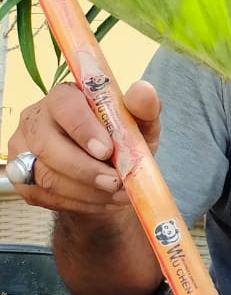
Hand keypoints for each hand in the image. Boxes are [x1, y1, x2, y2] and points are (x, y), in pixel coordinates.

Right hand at [6, 80, 159, 212]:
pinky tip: (104, 201)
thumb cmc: (122, 140)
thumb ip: (144, 107)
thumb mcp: (141, 124)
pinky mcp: (23, 180)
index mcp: (64, 97)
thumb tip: (143, 90)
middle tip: (116, 182)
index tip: (107, 151)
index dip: (84, 129)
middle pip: (47, 146)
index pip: (64, 107)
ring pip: (46, 176)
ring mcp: (23, 150)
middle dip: (85, 169)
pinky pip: (47, 196)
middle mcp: (36, 120)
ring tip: (119, 195)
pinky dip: (81, 203)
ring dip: (87, 191)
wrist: (110, 171)